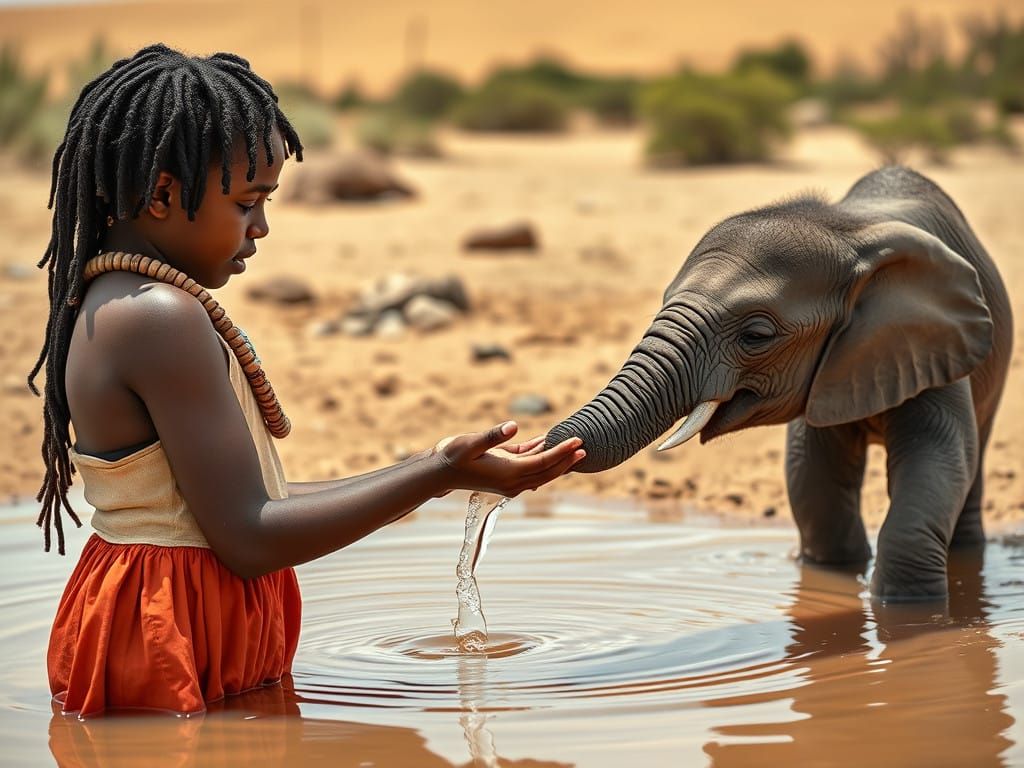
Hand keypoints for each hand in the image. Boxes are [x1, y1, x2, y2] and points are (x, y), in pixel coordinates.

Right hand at [433, 421, 583, 496]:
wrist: (439, 473)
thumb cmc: (452, 456)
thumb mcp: (470, 443)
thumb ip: (492, 436)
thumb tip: (513, 426)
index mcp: (508, 473)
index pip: (543, 462)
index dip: (562, 452)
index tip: (578, 441)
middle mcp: (513, 482)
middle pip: (548, 472)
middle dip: (566, 460)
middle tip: (584, 447)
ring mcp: (510, 482)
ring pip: (541, 472)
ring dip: (558, 461)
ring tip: (574, 449)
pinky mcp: (505, 476)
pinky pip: (529, 467)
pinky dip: (541, 457)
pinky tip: (548, 445)